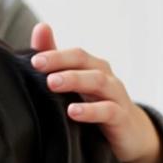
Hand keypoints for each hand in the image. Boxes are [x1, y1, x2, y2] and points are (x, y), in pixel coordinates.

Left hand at [30, 23, 162, 162]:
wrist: (130, 134)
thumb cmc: (97, 105)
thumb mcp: (77, 85)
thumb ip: (57, 60)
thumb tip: (41, 27)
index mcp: (91, 68)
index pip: (73, 54)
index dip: (54, 53)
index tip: (32, 59)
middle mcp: (104, 76)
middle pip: (84, 61)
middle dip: (60, 60)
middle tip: (38, 65)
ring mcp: (115, 96)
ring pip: (97, 81)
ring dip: (74, 80)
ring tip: (52, 83)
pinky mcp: (121, 118)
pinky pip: (108, 110)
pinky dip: (91, 110)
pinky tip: (73, 112)